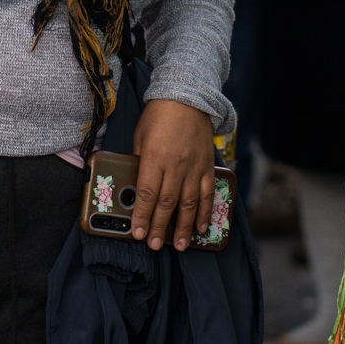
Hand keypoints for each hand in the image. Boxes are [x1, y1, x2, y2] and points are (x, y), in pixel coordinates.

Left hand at [128, 98, 216, 251]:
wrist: (187, 98)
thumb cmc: (159, 115)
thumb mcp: (140, 136)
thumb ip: (139, 161)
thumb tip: (137, 185)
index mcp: (154, 158)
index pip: (147, 194)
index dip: (143, 217)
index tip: (138, 233)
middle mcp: (175, 166)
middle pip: (167, 204)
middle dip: (160, 228)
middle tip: (155, 245)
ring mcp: (194, 168)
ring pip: (189, 205)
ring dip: (184, 228)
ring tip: (179, 246)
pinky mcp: (207, 167)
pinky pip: (207, 195)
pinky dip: (206, 213)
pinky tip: (202, 228)